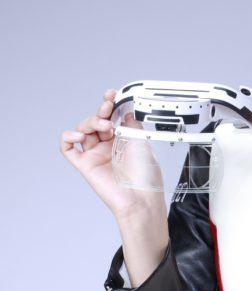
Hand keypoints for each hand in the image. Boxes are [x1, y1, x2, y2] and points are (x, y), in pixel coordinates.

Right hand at [60, 89, 165, 219]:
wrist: (141, 196)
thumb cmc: (145, 174)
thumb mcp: (141, 140)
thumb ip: (131, 122)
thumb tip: (126, 109)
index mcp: (122, 139)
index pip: (111, 117)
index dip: (109, 104)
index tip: (112, 94)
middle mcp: (107, 146)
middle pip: (95, 121)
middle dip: (101, 111)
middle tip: (108, 109)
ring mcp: (95, 155)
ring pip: (82, 129)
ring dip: (91, 122)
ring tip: (105, 127)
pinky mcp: (84, 165)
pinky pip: (67, 148)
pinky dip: (68, 137)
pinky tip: (78, 135)